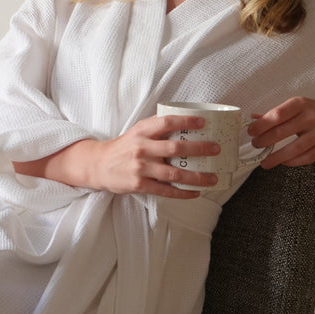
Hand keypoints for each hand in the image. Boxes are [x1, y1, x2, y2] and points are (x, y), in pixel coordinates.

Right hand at [85, 115, 220, 197]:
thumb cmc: (123, 147)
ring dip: (197, 177)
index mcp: (142, 131)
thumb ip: (156, 128)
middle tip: (216, 149)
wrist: (98, 165)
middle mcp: (142, 148)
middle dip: (199, 149)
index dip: (186, 121)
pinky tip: (195, 192)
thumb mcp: (136, 132)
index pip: (166, 122)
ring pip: (174, 173)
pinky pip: (165, 190)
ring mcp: (141, 167)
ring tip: (213, 178)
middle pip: (175, 148)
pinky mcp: (139, 184)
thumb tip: (185, 123)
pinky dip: (182, 192)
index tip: (203, 122)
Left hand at [248, 97, 314, 168]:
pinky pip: (308, 157)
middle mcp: (312, 116)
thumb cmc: (313, 112)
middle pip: (284, 131)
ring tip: (264, 162)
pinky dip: (293, 161)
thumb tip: (252, 118)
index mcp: (301, 103)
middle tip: (256, 146)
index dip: (262, 124)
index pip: (278, 114)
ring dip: (277, 156)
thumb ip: (275, 113)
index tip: (250, 132)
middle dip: (266, 140)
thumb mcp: (296, 107)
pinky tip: (283, 162)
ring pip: (296, 148)